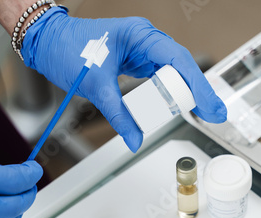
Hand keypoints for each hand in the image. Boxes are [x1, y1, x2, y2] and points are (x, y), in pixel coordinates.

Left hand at [22, 10, 226, 152]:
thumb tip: (134, 139)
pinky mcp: (134, 63)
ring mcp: (141, 52)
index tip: (210, 107)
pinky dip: (167, 93)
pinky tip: (176, 105)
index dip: (198, 86)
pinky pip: (157, 78)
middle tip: (213, 114)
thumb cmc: (67, 49)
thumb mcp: (97, 86)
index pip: (179, 62)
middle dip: (199, 91)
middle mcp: (145, 41)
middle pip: (181, 68)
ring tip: (201, 112)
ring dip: (185, 93)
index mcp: (141, 36)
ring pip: (172, 73)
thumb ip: (118, 116)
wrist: (47, 44)